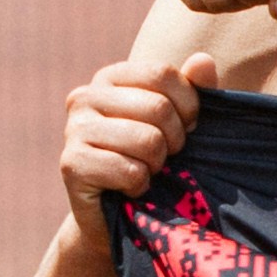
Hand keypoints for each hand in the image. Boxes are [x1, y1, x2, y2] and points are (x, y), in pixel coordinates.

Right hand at [61, 53, 211, 202]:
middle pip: (158, 108)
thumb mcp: (179, 123)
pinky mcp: (72, 163)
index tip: (186, 128)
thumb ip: (194, 90)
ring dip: (157, 165)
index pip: (162, 73)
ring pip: (148, 141)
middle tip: (164, 157)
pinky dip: (141, 185)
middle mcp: (85, 96)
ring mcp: (73, 129)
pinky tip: (130, 188)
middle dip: (175, 141)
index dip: (188, 106)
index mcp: (110, 78)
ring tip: (145, 171)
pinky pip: (130, 171)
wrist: (117, 216)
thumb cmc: (154, 161)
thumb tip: (204, 59)